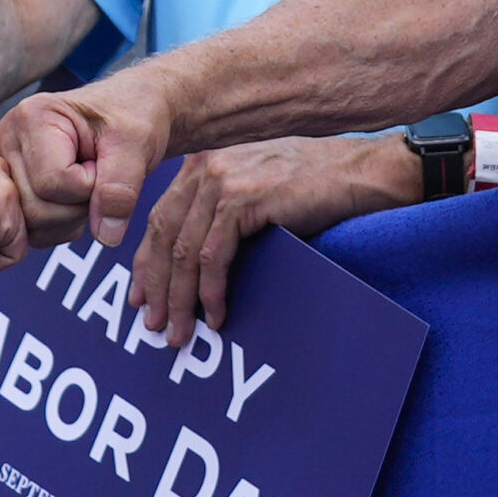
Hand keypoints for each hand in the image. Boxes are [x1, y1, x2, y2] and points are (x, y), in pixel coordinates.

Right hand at [0, 69, 174, 251]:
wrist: (134, 108)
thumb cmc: (133, 113)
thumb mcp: (135, 142)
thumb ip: (120, 188)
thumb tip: (107, 237)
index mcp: (32, 116)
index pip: (53, 182)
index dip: (89, 185)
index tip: (104, 160)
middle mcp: (8, 139)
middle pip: (35, 208)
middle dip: (78, 205)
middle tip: (98, 175)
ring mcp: (7, 165)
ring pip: (31, 224)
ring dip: (70, 218)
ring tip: (88, 185)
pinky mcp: (14, 186)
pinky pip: (31, 229)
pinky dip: (60, 225)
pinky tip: (75, 199)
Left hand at [129, 134, 419, 346]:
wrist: (356, 172)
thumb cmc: (311, 187)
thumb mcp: (252, 191)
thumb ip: (219, 214)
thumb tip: (193, 267)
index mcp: (201, 164)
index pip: (159, 218)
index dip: (146, 261)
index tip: (140, 296)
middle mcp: (204, 167)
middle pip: (163, 236)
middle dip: (156, 286)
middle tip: (153, 323)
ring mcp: (221, 182)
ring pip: (183, 252)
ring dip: (180, 299)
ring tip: (180, 332)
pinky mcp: (243, 200)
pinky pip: (213, 257)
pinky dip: (211, 292)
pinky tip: (215, 316)